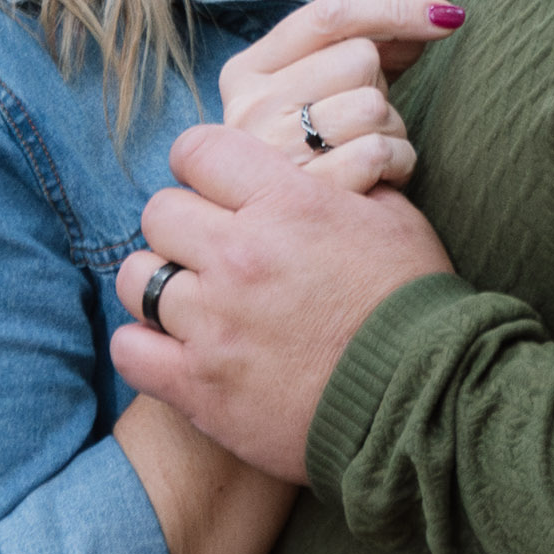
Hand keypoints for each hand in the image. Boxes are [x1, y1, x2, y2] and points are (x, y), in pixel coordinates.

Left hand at [116, 123, 456, 479]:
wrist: (423, 403)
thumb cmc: (415, 306)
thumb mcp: (394, 219)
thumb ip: (343, 183)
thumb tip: (321, 159)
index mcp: (286, 203)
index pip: (197, 150)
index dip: (202, 164)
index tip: (214, 187)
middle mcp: (240, 255)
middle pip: (159, 212)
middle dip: (182, 226)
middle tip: (209, 250)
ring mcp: (214, 323)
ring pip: (138, 278)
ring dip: (159, 284)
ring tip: (191, 301)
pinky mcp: (200, 386)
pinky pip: (130, 349)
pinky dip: (143, 346)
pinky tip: (173, 349)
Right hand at [216, 0, 457, 195]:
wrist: (292, 245)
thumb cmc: (322, 153)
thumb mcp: (322, 93)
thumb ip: (373, 43)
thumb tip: (435, 5)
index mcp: (247, 72)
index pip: (329, 16)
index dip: (396, 9)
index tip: (449, 14)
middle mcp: (249, 108)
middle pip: (359, 58)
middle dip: (380, 87)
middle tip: (362, 123)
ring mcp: (274, 154)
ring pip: (375, 105)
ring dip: (392, 130)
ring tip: (368, 152)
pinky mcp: (309, 195)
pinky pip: (383, 152)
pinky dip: (398, 164)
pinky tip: (381, 179)